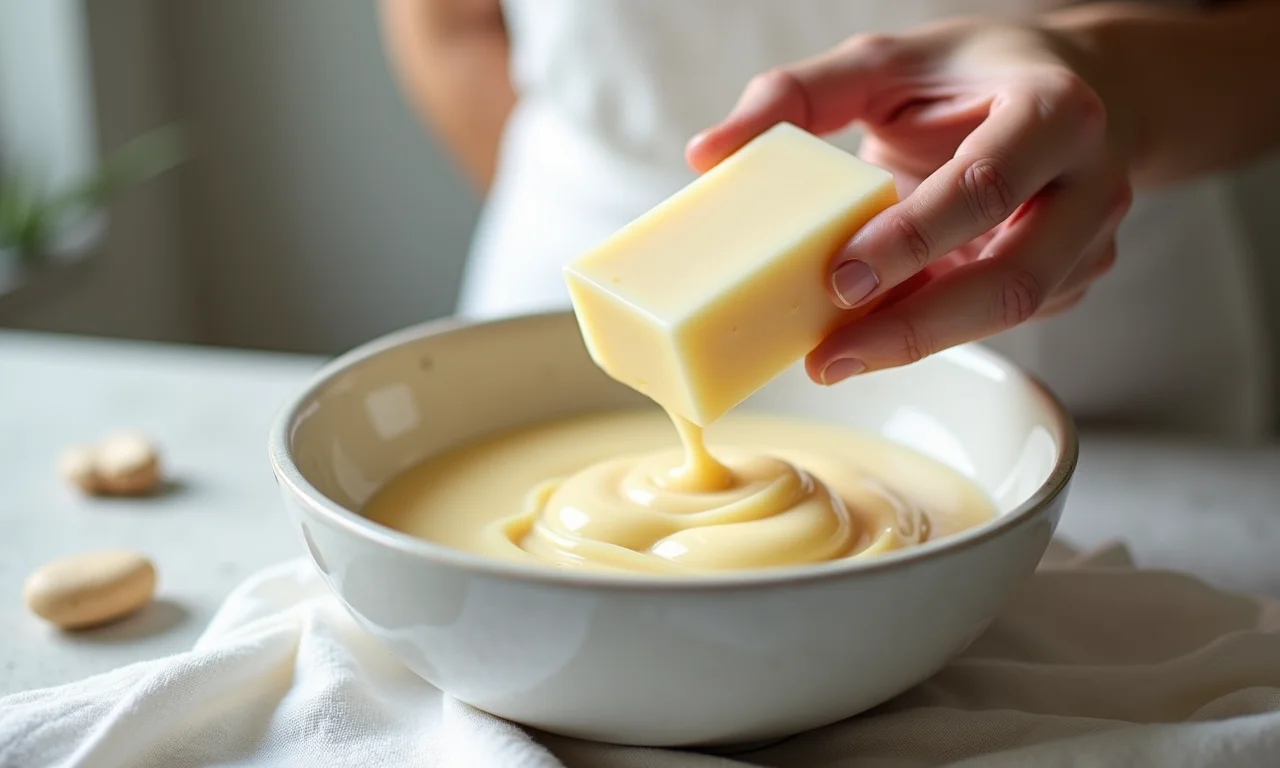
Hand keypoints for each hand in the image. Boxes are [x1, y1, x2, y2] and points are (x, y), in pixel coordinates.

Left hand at [686, 18, 1133, 384]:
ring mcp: (1091, 241)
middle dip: (913, 330)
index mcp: (1053, 111)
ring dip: (917, 342)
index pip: (983, 185)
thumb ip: (798, 95)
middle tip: (826, 360)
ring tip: (834, 356)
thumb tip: (705, 153)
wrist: (1088, 89)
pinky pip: (999, 320)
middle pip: (1010, 281)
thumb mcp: (889, 62)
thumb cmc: (974, 75)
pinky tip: (878, 331)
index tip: (838, 279)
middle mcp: (1089, 182)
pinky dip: (934, 329)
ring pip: (1007, 315)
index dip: (911, 239)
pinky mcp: (1074, 281)